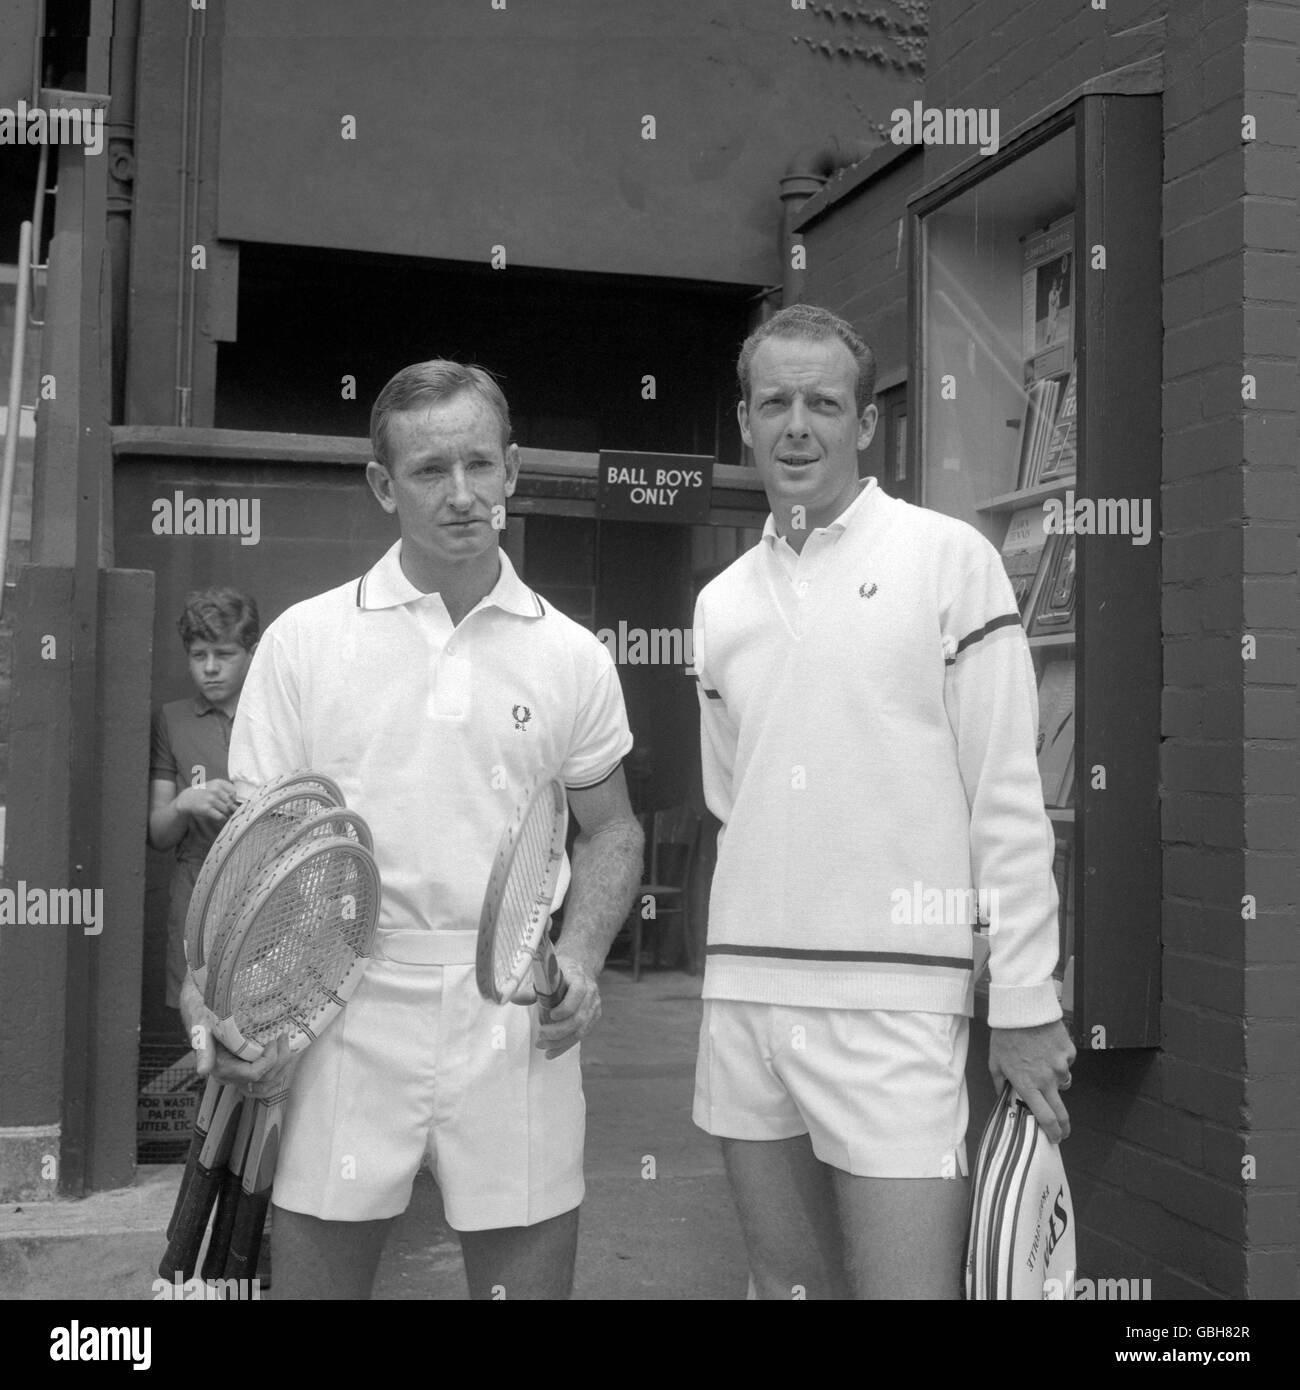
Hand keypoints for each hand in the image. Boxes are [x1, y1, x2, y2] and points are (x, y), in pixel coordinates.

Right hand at [174, 779, 237, 826]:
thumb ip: (228, 790)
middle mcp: (215, 790)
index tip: (237, 803)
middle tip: (232, 811)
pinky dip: (223, 818)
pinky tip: (220, 817)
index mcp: (219, 783)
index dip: (237, 800)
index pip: (235, 792)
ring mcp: (210, 799)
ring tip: (225, 814)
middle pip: (232, 802)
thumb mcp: (215, 786)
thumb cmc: (205, 792)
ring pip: (227, 810)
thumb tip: (244, 801)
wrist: (187, 798)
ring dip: (228, 814)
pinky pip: (221, 816)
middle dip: (233, 809)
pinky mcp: (206, 809)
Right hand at [179, 972, 294, 1091]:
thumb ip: (203, 1049)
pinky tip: (285, 1053)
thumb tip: (202, 1071)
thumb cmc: (205, 1018)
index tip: (273, 1040)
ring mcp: (239, 1076)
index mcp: (222, 1068)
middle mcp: (231, 1076)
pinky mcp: (246, 1071)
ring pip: (268, 1084)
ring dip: (283, 1066)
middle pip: (264, 1081)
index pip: (253, 1074)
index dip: (268, 1060)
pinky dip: (279, 1070)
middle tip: (283, 1037)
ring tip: (286, 1044)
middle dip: (280, 1060)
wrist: (204, 1013)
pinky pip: (267, 1081)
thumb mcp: (202, 1029)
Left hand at [533, 954, 601, 1059]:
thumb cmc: (560, 972)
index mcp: (579, 977)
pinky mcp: (592, 1019)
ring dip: (560, 1042)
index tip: (551, 1015)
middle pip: (579, 1017)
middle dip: (558, 1031)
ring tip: (541, 1045)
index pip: (578, 993)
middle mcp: (591, 993)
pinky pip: (579, 1036)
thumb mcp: (547, 974)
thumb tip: (514, 998)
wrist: (579, 971)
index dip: (566, 1007)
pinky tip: (550, 1052)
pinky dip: (564, 1046)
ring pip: (580, 1031)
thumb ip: (532, 989)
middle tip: (540, 1036)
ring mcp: (593, 1007)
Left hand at [988, 1019, 1075, 1143]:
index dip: (1052, 1132)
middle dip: (1064, 1125)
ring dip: (1054, 1078)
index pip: (1044, 1117)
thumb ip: (999, 1082)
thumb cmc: (1004, 1035)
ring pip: (1063, 1081)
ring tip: (1040, 1059)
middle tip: (1064, 1130)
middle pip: (1061, 1112)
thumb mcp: (994, 1060)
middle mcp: (1046, 1080)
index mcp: (1027, 1085)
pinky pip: (1067, 1061)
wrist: (1022, 1008)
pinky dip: (1059, 1058)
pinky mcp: (1069, 1052)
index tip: (1055, 1138)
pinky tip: (1047, 1045)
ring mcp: (1060, 1066)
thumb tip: (1002, 1095)